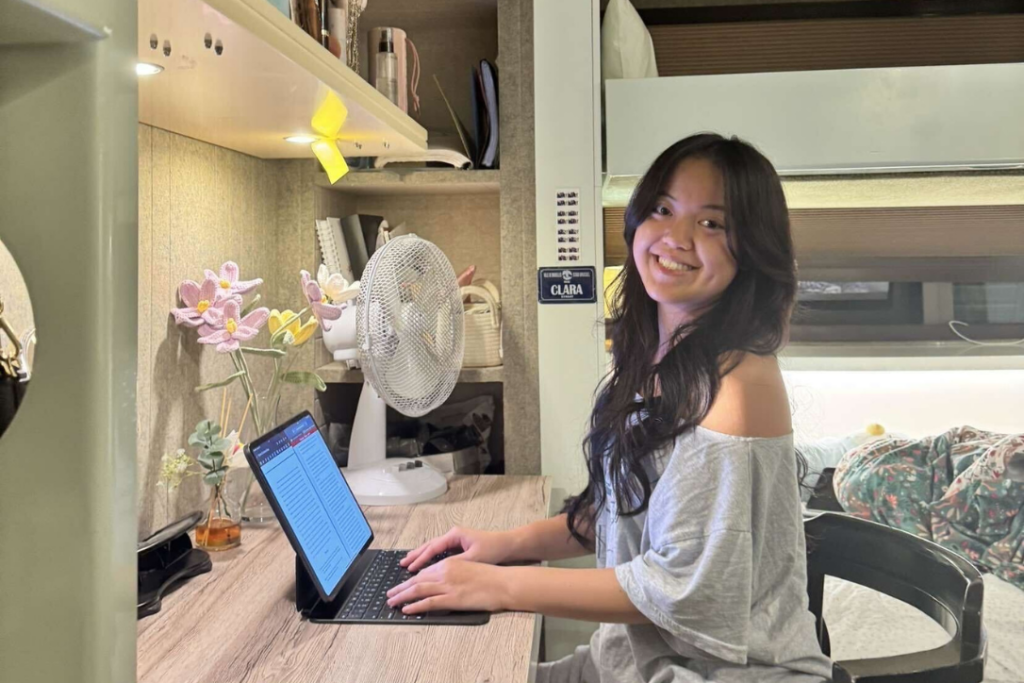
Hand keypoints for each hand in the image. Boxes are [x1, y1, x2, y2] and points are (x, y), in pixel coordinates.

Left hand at [386, 558, 508, 613]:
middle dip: (401, 587)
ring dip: (402, 596)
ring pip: (418, 590)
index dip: (411, 579)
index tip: (402, 584)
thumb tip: (441, 583)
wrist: (504, 583)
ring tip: (392, 602)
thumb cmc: (491, 577)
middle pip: (417, 580)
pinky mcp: (452, 599)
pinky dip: (415, 606)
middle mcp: (445, 572)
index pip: (425, 572)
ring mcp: (448, 585)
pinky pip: (428, 603)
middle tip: (390, 594)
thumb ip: (453, 574)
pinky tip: (406, 609)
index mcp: (450, 563)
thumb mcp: (469, 569)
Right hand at [400, 526, 515, 571]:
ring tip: (407, 563)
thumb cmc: (493, 549)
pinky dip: (430, 557)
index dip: (420, 559)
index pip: (432, 548)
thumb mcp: (473, 558)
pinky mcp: (459, 545)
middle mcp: (453, 535)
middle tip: (402, 564)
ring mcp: (456, 539)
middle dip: (415, 555)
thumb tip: (438, 572)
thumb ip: (455, 563)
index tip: (410, 569)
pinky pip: (440, 551)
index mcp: (455, 535)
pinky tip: (424, 564)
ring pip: (433, 548)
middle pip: (429, 545)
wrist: (509, 545)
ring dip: (421, 555)